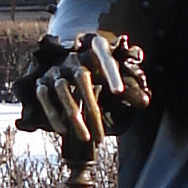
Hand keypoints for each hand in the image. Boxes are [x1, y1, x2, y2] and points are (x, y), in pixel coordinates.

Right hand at [31, 33, 149, 154]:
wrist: (64, 57)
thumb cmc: (98, 69)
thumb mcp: (115, 73)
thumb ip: (130, 88)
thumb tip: (146, 102)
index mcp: (94, 48)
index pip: (105, 56)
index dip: (111, 73)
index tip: (119, 93)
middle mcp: (73, 57)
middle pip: (82, 78)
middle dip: (92, 107)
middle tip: (102, 134)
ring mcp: (56, 68)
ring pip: (63, 90)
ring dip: (74, 116)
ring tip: (86, 138)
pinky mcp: (42, 81)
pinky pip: (45, 97)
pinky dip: (54, 114)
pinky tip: (64, 131)